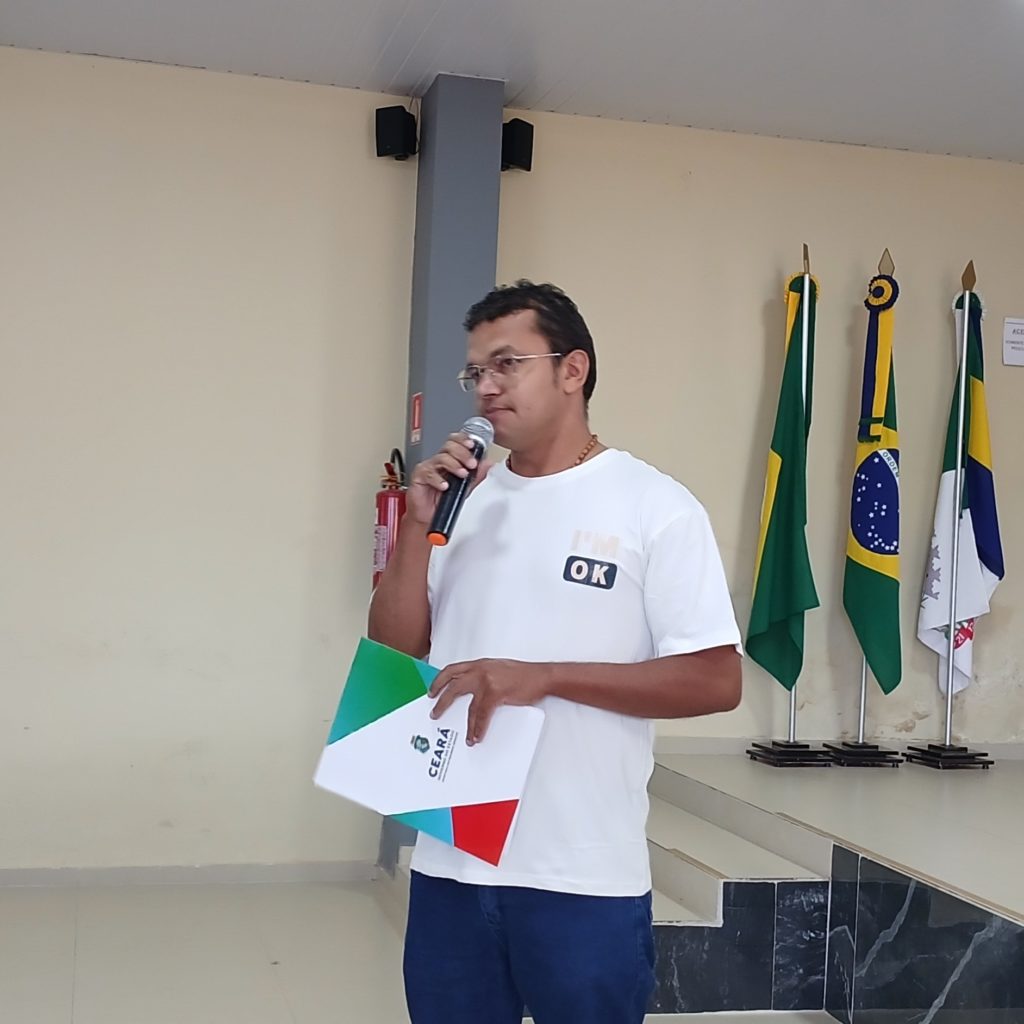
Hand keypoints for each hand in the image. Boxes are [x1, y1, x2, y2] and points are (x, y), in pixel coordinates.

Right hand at [406, 433, 492, 525]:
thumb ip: (476, 476)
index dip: (463, 440)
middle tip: (471, 464)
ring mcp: (428, 468)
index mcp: (449, 460)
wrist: (428, 517)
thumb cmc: (443, 501)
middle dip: (463, 453)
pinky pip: (428, 474)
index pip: (455, 442)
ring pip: (441, 458)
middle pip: (449, 446)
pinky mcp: (419, 477)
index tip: (472, 445)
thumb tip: (488, 464)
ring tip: (462, 474)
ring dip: (454, 465)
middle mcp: (438, 461)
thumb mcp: (465, 488)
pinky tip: (445, 486)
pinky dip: (438, 479)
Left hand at [429, 659, 549, 744]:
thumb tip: (473, 692)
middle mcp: (480, 670)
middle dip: (440, 698)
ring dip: (461, 720)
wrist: (541, 677)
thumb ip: (484, 676)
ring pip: (465, 701)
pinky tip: (476, 735)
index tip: (432, 689)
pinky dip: (478, 728)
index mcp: (480, 664)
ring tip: (462, 733)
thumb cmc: (524, 674)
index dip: (440, 680)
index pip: (453, 669)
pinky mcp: (495, 693)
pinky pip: (481, 715)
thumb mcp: (498, 670)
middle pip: (452, 683)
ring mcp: (486, 681)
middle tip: (434, 710)